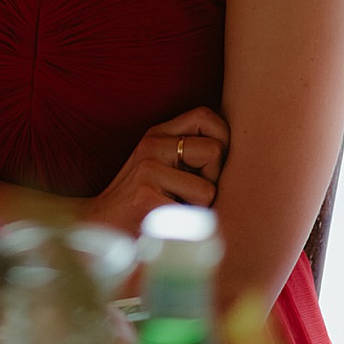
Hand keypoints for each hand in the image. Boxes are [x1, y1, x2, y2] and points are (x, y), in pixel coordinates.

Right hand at [83, 106, 230, 233]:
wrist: (100, 228)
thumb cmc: (141, 202)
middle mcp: (152, 145)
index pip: (205, 116)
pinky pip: (193, 214)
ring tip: (175, 212)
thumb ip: (189, 152)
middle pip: (215, 150)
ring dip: (199, 209)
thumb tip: (243, 149)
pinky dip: (186, 227)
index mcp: (157, 134)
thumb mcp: (161, 166)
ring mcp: (148, 170)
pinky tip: (166, 226)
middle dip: (213, 180)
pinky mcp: (147, 197)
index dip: (222, 138)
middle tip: (190, 196)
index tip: (212, 166)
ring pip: (208, 188)